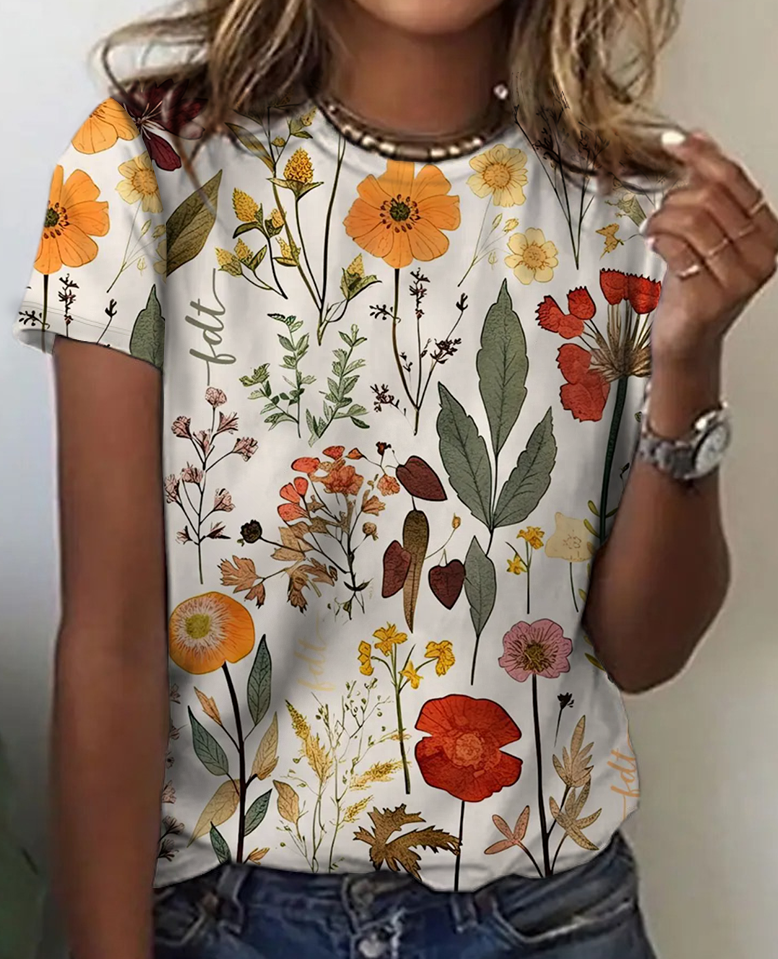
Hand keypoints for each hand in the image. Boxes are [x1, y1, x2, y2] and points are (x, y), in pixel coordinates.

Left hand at [644, 129, 777, 362]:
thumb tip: (699, 138)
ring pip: (692, 220)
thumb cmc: (696, 286)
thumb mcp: (707, 233)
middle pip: (711, 198)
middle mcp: (760, 255)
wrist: (687, 339)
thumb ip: (707, 189)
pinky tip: (654, 242)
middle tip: (661, 211)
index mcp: (767, 232)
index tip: (673, 142)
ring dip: (663, 219)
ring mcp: (738, 278)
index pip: (734, 180)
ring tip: (654, 228)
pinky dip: (659, 239)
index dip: (700, 155)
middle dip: (675, 197)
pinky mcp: (711, 297)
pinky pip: (678, 249)